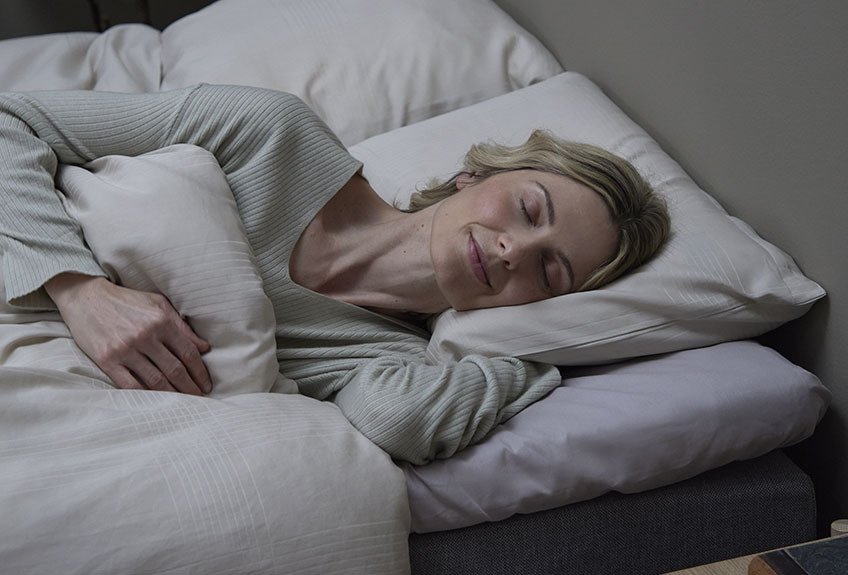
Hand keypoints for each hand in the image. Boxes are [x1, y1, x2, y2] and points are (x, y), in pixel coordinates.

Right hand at [46, 273, 211, 394]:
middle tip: (199, 398)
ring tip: (183, 403)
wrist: (87, 298)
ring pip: (156, 381)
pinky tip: (157, 402)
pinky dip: (146, 396)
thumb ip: (181, 326)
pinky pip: (130, 385)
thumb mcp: (159, 304)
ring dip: (173, 395)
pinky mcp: (107, 360)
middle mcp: (145, 336)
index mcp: (161, 321)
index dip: (200, 372)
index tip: (206, 384)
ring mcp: (125, 349)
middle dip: (190, 388)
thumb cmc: (128, 301)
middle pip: (175, 370)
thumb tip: (204, 348)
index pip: (188, 353)